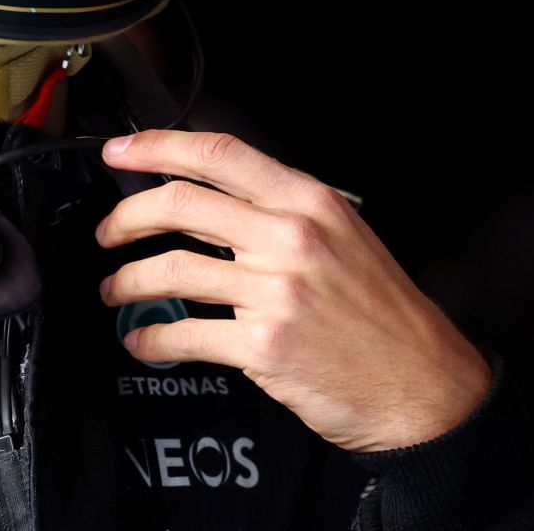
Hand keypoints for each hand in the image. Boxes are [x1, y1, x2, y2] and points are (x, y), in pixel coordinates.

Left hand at [95, 128, 492, 452]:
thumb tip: (209, 196)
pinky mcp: (263, 345)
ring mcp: (276, 291)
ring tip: (117, 291)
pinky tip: (142, 340)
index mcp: (310, 202)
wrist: (424, 386)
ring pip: (170, 270)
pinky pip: (183, 333)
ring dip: (128, 281)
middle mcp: (291, 238)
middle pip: (180, 204)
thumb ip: (282, 211)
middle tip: (109, 231)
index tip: (120, 153)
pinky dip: (150, 337)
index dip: (157, 147)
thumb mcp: (345, 238)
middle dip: (126, 216)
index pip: (219, 154)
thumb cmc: (384, 315)